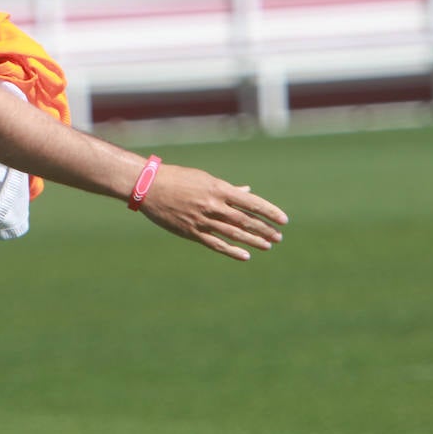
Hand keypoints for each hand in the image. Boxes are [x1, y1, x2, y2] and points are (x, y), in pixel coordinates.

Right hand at [139, 165, 287, 260]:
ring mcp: (203, 220)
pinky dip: (232, 251)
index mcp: (218, 188)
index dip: (269, 212)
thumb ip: (226, 189)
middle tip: (279, 236)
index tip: (283, 220)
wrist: (148, 186)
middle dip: (265, 229)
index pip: (251, 202)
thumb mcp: (204, 179)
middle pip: (245, 220)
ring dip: (254, 240)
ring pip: (234, 234)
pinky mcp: (192, 232)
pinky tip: (245, 255)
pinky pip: (216, 244)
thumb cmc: (177, 178)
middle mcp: (213, 205)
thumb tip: (246, 191)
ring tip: (268, 245)